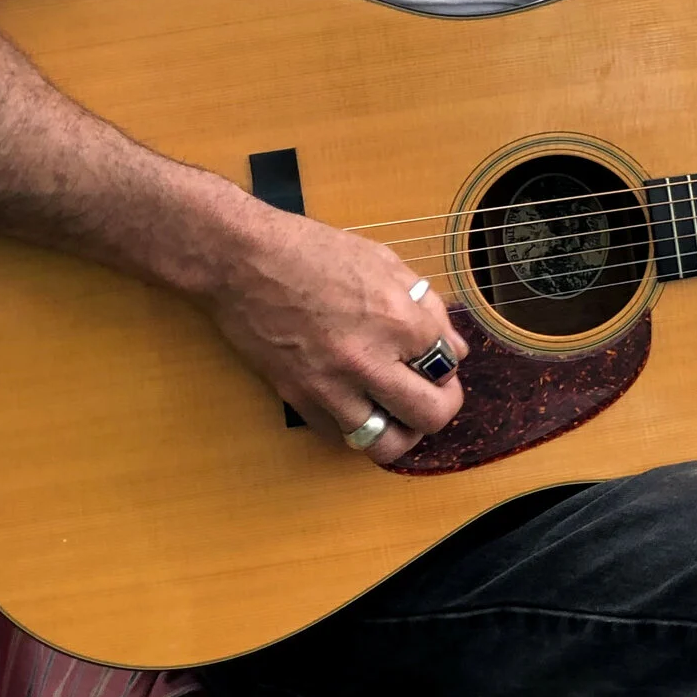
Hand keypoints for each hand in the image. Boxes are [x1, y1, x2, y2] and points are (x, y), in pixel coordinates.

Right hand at [204, 206, 468, 465]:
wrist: (243, 261)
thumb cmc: (313, 252)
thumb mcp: (386, 264)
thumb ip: (426, 308)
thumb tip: (452, 346)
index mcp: (398, 319)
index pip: (450, 363)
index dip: (448, 360)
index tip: (436, 355)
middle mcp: (369, 360)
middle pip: (431, 415)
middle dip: (441, 406)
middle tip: (432, 392)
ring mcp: (331, 385)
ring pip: (387, 443)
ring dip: (401, 430)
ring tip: (398, 409)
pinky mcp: (298, 398)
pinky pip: (340, 436)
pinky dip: (356, 428)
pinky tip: (358, 405)